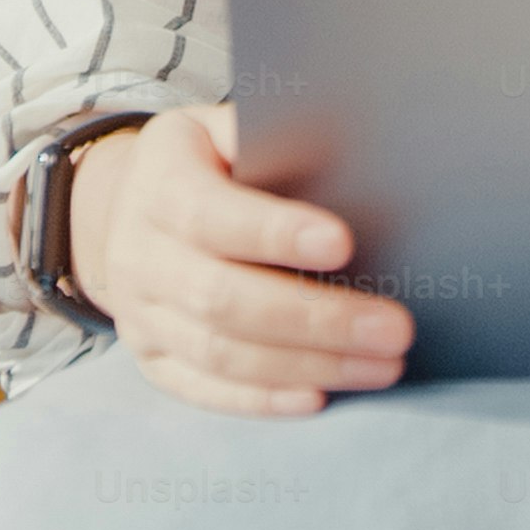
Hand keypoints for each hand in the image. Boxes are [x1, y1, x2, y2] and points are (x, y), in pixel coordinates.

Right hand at [64, 103, 413, 416]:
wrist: (133, 206)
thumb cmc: (211, 163)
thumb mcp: (227, 130)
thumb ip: (276, 141)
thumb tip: (359, 163)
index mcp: (159, 182)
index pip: (210, 215)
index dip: (274, 233)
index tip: (343, 243)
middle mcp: (138, 253)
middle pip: (222, 299)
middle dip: (316, 318)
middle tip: (395, 328)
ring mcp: (139, 314)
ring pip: (220, 354)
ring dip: (309, 365)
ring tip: (383, 365)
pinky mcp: (153, 359)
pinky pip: (205, 390)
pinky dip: (264, 399)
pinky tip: (321, 396)